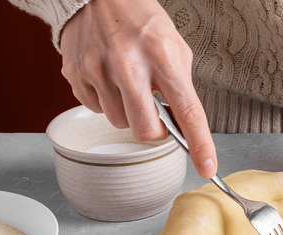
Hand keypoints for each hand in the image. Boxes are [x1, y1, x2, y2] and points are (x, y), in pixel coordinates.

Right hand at [60, 0, 216, 177]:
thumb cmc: (140, 21)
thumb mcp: (174, 46)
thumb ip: (180, 85)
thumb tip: (183, 123)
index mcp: (163, 57)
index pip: (187, 111)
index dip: (200, 144)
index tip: (207, 167)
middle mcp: (129, 65)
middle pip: (144, 130)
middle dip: (153, 131)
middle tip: (155, 115)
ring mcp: (98, 69)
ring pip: (118, 121)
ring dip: (127, 111)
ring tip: (127, 82)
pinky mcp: (75, 73)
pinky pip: (95, 108)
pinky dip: (105, 100)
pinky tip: (108, 76)